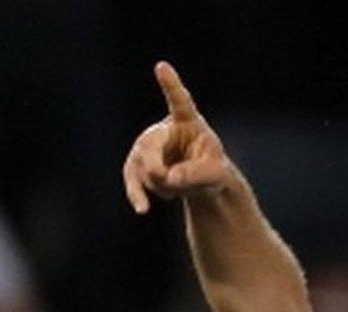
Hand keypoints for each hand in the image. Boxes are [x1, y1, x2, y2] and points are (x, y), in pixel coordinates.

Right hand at [122, 61, 233, 213]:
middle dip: (158, 170)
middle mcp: (163, 128)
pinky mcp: (137, 162)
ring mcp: (147, 144)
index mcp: (188, 121)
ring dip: (160, 185)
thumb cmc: (212, 170)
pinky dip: (137, 193)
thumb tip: (170, 177)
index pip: (179, 101)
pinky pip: (132, 177)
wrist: (200, 182)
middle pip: (150, 146)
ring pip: (142, 166)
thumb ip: (197, 175)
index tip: (162, 66)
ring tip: (178, 189)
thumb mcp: (215, 175)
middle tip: (172, 181)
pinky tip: (143, 209)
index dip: (171, 85)